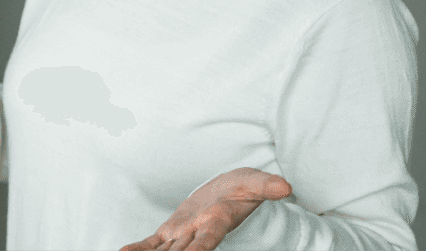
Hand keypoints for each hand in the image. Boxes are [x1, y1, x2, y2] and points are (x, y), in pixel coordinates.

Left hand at [120, 168, 291, 250]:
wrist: (229, 191)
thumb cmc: (244, 187)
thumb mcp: (256, 182)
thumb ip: (267, 186)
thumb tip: (286, 188)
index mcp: (218, 222)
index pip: (207, 239)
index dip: (199, 250)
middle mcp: (199, 233)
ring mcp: (184, 234)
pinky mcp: (171, 231)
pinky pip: (152, 244)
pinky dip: (139, 249)